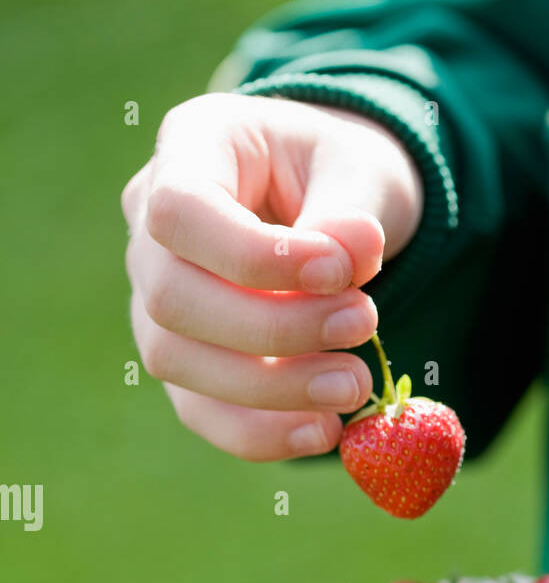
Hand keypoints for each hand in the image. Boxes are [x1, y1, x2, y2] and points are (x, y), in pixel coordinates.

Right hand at [122, 93, 423, 459]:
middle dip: (275, 329)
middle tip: (364, 324)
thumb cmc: (340, 173)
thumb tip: (353, 255)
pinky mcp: (185, 363)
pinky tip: (324, 430)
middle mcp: (150, 229)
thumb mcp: (360, 168)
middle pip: (173, 300)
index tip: (342, 272)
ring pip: (179, 363)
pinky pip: (202, 412)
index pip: (180, 212)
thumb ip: (353, 213)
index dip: (255, 256)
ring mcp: (156, 301)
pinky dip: (262, 433)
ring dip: (273, 387)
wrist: (336, 210)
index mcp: (189, 149)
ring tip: (355, 384)